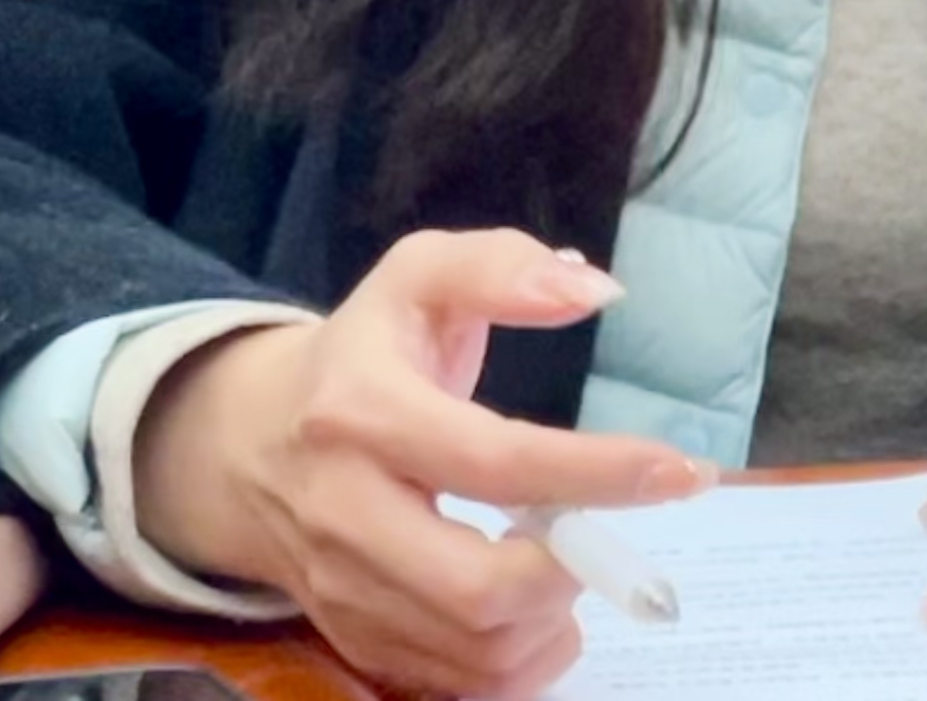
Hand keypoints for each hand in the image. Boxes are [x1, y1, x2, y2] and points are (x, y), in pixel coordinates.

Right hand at [134, 228, 713, 697]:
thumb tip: (597, 291)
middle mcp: (344, 513)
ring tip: (572, 567)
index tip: (681, 471)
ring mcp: (343, 591)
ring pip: (472, 650)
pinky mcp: (354, 639)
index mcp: (361, 413)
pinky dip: (520, 662)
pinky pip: (454, 685)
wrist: (246, 443)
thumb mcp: (420, 276)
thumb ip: (503, 268)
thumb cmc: (363, 352)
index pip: (495, 461)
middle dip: (569, 574)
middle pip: (475, 588)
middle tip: (606, 538)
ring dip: (553, 621)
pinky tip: (539, 610)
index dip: (598, 473)